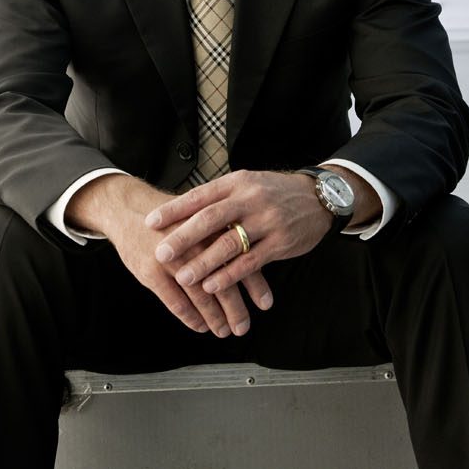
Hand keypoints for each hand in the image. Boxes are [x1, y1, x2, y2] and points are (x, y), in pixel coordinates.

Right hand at [66, 174, 262, 336]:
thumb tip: (255, 258)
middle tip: (243, 327)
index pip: (241, 261)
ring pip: (201, 297)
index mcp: (212, 230)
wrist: (129, 209)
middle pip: (224, 283)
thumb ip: (224, 238)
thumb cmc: (171, 218)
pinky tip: (199, 325)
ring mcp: (173, 260)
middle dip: (236, 310)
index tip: (266, 305)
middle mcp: (196, 244)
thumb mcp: (201, 221)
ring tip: (223, 331)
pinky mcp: (152, 272)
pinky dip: (190, 317)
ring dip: (215, 318)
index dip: (255, 286)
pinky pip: (176, 302)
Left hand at [146, 170, 332, 300]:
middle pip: (211, 219)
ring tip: (183, 277)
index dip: (174, 210)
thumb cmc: (273, 192)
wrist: (317, 197)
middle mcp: (250, 199)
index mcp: (237, 183)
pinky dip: (229, 275)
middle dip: (183, 238)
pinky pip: (250, 262)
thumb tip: (181, 210)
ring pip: (229, 244)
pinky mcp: (280, 242)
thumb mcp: (247, 184)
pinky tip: (212, 286)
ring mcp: (267, 221)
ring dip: (204, 263)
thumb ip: (219, 197)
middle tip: (161, 253)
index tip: (151, 222)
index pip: (200, 196)